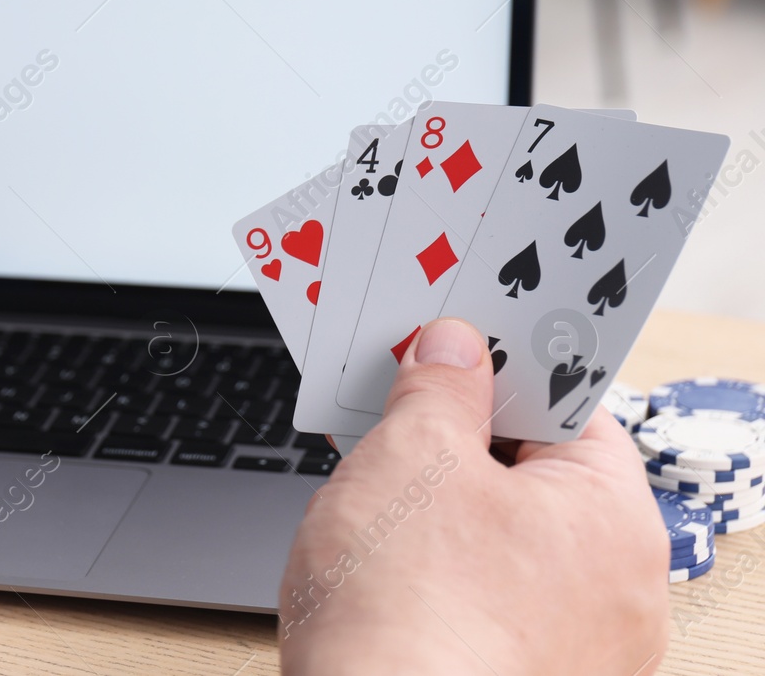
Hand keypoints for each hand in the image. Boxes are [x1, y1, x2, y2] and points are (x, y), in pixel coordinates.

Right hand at [279, 317, 667, 675]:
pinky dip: (435, 562)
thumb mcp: (412, 456)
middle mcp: (615, 592)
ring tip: (370, 471)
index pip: (571, 407)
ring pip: (501, 535)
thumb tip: (453, 350)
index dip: (503, 363)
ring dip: (439, 498)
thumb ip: (438, 387)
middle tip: (394, 396)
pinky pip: (481, 593)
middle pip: (535, 472)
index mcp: (614, 521)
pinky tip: (378, 548)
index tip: (450, 340)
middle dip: (459, 430)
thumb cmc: (406, 612)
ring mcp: (569, 648)